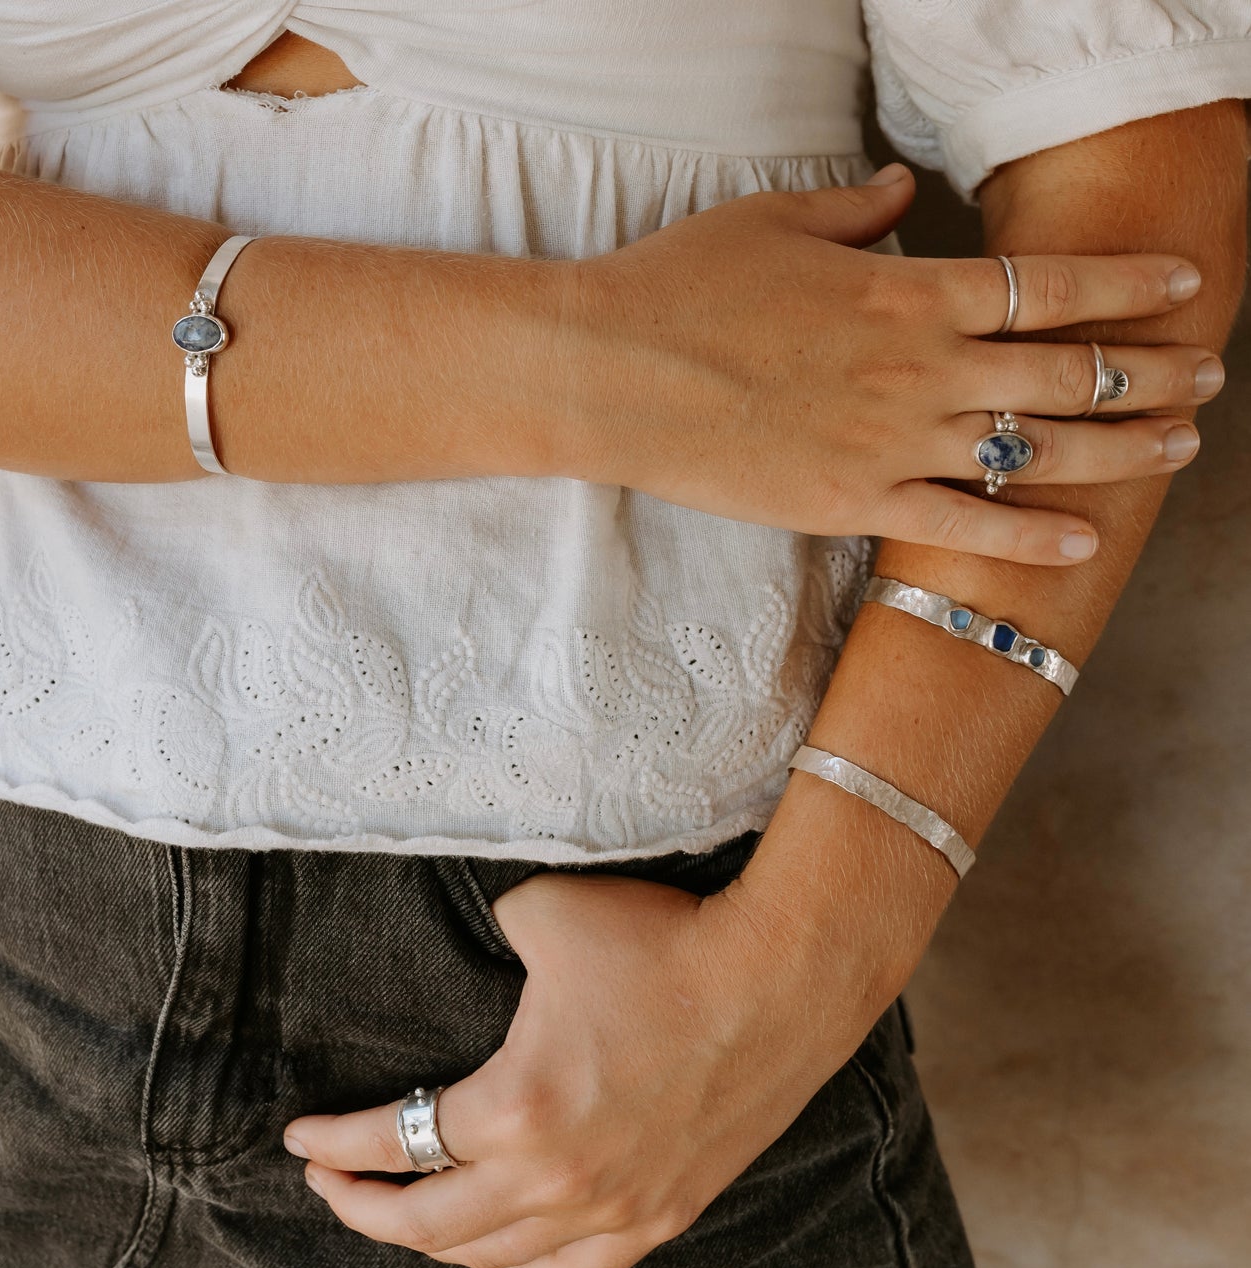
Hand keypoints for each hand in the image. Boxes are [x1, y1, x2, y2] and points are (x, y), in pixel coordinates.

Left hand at [280, 867, 893, 1267]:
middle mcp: (558, 1179)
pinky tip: (495, 1254)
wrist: (782, 975)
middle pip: (430, 1224)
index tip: (298, 1138)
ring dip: (433, 1242)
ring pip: (495, 1260)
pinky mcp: (664, 1215)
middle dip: (363, 1208)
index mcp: (516, 1109)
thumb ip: (486, 934)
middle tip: (330, 1183)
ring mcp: (615, 1209)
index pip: (398, 1142)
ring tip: (402, 1213)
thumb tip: (475, 941)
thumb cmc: (662, 940)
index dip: (336, 1143)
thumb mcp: (544, 914)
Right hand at [556, 164, 1223, 564]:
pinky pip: (959, 526)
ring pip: (1034, 452)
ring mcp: (888, 442)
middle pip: (1066, 373)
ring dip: (1120, 451)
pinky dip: (1025, 538)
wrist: (609, 372)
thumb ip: (853, 210)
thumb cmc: (678, 285)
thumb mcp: (770, 221)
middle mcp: (917, 368)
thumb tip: (903, 192)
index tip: (1183, 288)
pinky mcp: (848, 504)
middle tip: (1206, 376)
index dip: (1126, 286)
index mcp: (904, 289)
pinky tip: (1083, 541)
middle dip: (1151, 373)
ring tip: (1178, 447)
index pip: (1047, 286)